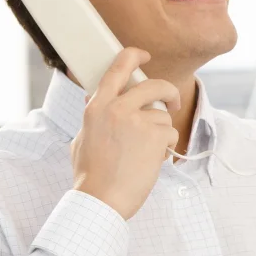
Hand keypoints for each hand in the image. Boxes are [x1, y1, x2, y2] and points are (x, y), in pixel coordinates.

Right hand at [71, 48, 181, 219]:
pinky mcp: (154, 136)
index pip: (118, 68)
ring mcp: (137, 121)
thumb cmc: (91, 177)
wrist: (102, 200)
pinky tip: (151, 160)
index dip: (134, 56)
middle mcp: (117, 108)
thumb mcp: (83, 139)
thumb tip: (93, 100)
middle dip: (168, 92)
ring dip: (161, 133)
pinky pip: (169, 133)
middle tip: (172, 103)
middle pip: (154, 85)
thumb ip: (94, 117)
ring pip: (163, 116)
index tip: (144, 55)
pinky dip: (165, 147)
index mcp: (97, 107)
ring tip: (146, 153)